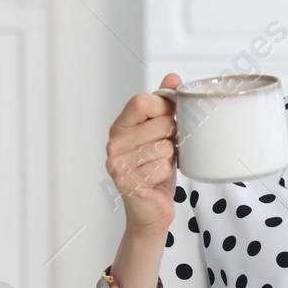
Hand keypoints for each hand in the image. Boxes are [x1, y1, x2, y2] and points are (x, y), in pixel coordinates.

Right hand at [106, 73, 181, 235]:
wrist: (151, 210)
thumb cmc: (157, 169)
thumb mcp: (163, 133)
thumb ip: (166, 104)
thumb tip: (174, 77)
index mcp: (121, 125)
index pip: (143, 100)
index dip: (165, 108)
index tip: (170, 120)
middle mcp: (114, 142)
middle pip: (162, 123)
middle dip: (173, 138)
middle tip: (164, 152)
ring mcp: (116, 163)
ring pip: (164, 147)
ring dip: (170, 159)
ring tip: (159, 166)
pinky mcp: (126, 182)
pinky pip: (162, 168)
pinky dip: (166, 175)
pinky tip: (156, 181)